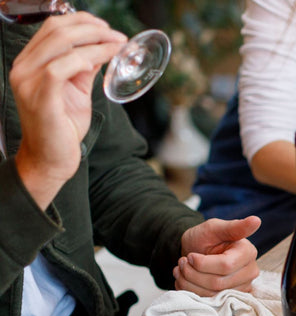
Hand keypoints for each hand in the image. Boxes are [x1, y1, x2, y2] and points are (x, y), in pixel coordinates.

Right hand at [11, 13, 126, 206]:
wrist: (51, 158)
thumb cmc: (63, 126)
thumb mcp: (76, 89)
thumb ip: (84, 67)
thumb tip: (102, 48)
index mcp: (29, 62)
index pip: (52, 27)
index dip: (82, 22)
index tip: (107, 28)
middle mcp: (23, 68)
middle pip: (57, 30)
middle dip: (92, 28)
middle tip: (117, 36)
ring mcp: (27, 82)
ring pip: (60, 45)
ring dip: (94, 42)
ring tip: (117, 46)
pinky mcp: (40, 98)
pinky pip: (59, 69)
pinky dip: (83, 59)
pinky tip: (101, 60)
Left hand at [176, 216, 259, 295]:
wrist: (196, 251)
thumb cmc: (205, 237)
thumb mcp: (214, 228)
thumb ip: (234, 227)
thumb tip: (256, 220)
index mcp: (248, 252)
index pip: (225, 266)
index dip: (202, 263)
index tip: (190, 256)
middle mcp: (250, 272)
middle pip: (218, 283)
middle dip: (193, 274)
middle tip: (182, 263)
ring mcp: (242, 287)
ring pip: (212, 294)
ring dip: (189, 282)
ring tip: (182, 270)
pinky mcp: (231, 297)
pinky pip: (209, 301)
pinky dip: (190, 291)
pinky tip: (186, 280)